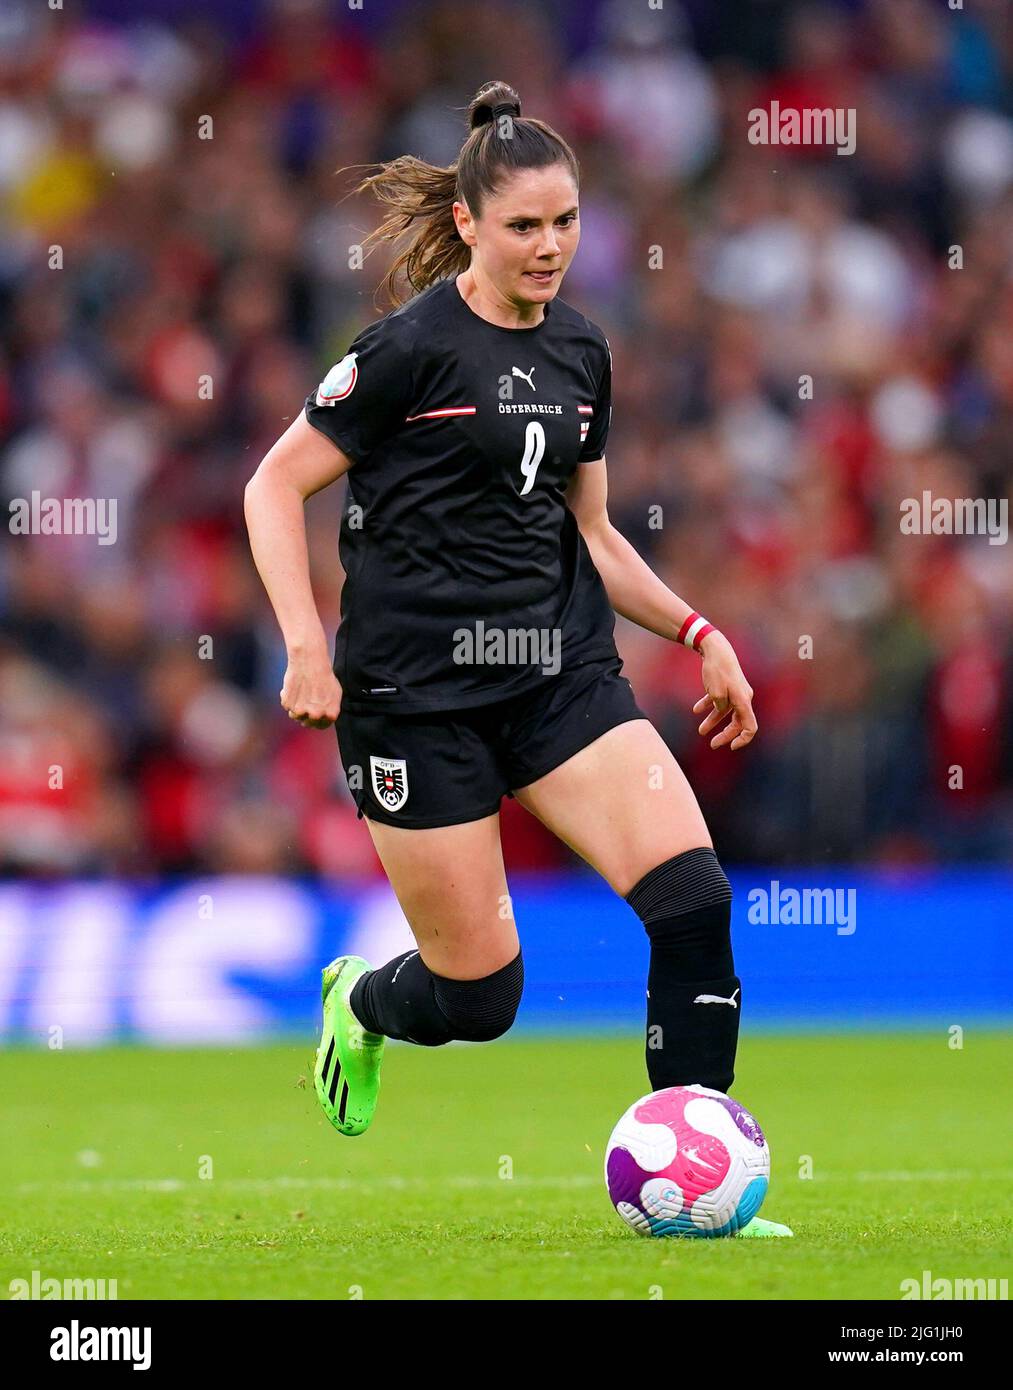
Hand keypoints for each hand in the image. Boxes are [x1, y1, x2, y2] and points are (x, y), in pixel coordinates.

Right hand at [280, 646, 341, 728]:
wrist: (309, 661)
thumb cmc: (324, 675)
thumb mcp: (335, 694)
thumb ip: (330, 708)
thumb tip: (325, 716)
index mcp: (330, 714)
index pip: (322, 726)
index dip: (317, 720)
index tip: (313, 714)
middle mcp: (316, 715)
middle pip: (307, 723)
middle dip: (306, 715)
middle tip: (305, 702)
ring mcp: (301, 711)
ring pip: (295, 716)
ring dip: (296, 707)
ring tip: (300, 691)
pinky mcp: (288, 704)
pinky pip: (287, 706)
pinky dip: (288, 698)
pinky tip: (294, 687)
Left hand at [691, 632, 756, 750]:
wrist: (715, 649)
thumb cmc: (717, 670)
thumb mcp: (716, 693)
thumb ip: (719, 707)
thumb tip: (720, 710)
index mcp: (744, 701)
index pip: (750, 726)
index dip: (743, 739)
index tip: (732, 746)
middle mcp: (742, 698)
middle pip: (737, 722)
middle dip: (725, 735)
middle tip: (712, 744)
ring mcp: (734, 692)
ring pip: (725, 712)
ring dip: (713, 721)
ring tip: (700, 730)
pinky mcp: (726, 686)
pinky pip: (718, 700)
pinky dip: (708, 706)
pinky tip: (696, 710)